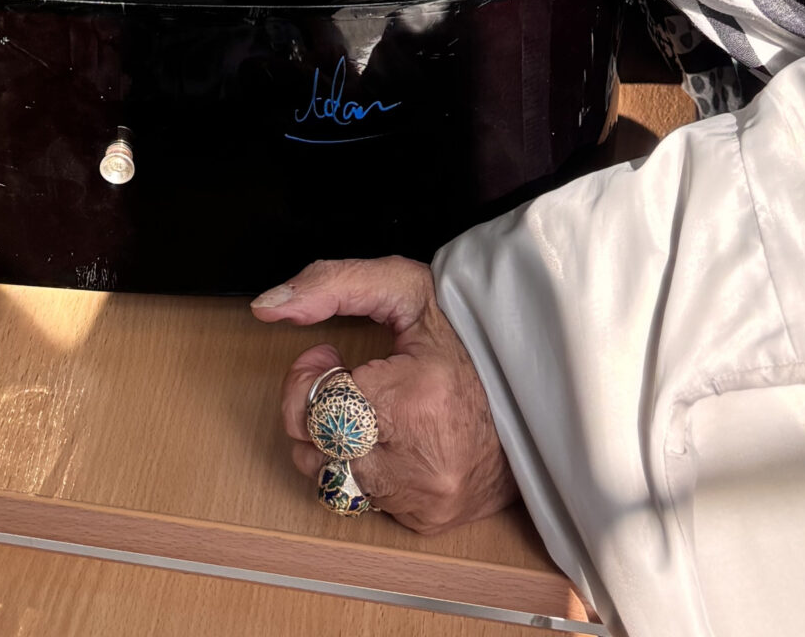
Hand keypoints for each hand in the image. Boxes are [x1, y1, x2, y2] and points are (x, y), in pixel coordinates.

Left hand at [252, 256, 517, 533]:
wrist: (537, 390)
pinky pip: (363, 499)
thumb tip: (267, 305)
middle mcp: (418, 462)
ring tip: (369, 406)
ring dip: (335, 440)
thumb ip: (329, 285)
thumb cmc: (471, 337)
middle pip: (313, 448)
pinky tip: (392, 435)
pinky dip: (366, 466)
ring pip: (330, 479)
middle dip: (315, 407)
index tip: (330, 356)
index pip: (316, 404)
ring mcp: (424, 498)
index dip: (311, 374)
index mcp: (415, 400)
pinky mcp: (427, 520)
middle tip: (346, 379)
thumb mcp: (405, 287)